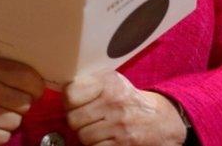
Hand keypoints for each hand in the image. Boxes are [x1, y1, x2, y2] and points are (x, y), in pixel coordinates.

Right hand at [0, 57, 44, 144]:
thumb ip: (6, 69)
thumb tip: (41, 76)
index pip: (27, 77)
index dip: (35, 85)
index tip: (33, 88)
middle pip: (25, 102)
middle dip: (22, 103)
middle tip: (11, 100)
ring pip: (16, 121)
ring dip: (11, 119)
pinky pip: (5, 137)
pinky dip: (1, 133)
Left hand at [64, 71, 186, 144]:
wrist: (160, 121)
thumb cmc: (128, 100)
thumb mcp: (113, 82)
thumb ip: (89, 83)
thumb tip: (61, 89)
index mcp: (108, 82)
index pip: (70, 94)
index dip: (69, 101)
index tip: (74, 102)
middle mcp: (113, 102)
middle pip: (73, 119)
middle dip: (76, 121)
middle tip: (85, 118)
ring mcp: (118, 125)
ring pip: (82, 136)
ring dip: (86, 135)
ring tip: (97, 128)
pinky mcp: (122, 143)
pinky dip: (96, 145)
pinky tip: (104, 138)